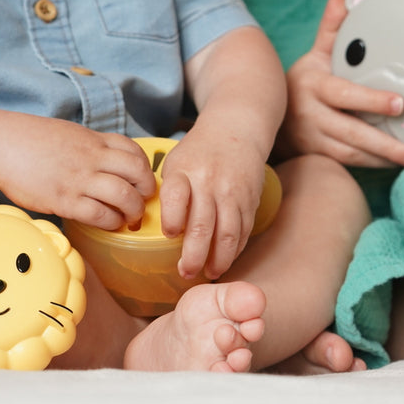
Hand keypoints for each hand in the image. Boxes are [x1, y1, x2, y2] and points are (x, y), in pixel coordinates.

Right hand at [0, 113, 155, 227]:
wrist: (2, 145)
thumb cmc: (32, 141)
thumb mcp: (70, 134)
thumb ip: (91, 147)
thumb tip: (106, 163)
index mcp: (94, 140)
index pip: (134, 151)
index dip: (145, 168)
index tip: (142, 181)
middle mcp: (92, 157)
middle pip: (137, 172)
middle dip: (147, 190)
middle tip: (143, 202)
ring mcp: (79, 178)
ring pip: (124, 195)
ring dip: (133, 210)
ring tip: (129, 218)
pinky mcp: (65, 200)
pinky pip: (99, 214)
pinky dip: (111, 222)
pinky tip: (109, 224)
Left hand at [157, 126, 264, 281]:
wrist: (237, 130)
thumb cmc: (198, 152)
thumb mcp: (176, 163)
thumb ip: (168, 194)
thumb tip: (153, 231)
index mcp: (184, 170)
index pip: (176, 197)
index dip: (172, 219)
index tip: (169, 234)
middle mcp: (210, 181)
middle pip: (202, 225)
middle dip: (193, 256)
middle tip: (186, 272)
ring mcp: (233, 192)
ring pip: (227, 234)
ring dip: (218, 260)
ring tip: (209, 273)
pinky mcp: (250, 200)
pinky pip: (244, 231)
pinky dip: (235, 250)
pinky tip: (226, 259)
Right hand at [280, 0, 403, 168]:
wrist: (268, 117)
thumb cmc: (303, 83)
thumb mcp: (314, 56)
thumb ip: (330, 31)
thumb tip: (340, 0)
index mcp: (314, 85)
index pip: (344, 94)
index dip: (371, 100)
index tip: (400, 103)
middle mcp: (311, 115)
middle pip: (350, 132)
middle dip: (383, 142)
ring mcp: (313, 139)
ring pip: (350, 154)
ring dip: (381, 158)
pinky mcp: (316, 157)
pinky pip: (347, 163)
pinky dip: (371, 165)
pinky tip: (393, 164)